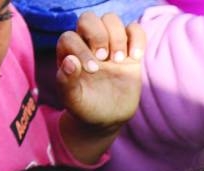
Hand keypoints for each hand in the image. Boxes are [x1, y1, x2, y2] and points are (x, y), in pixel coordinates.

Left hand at [56, 12, 144, 131]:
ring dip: (116, 37)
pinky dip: (137, 38)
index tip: (93, 70)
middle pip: (89, 19)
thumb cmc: (86, 108)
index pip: (70, 37)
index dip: (80, 49)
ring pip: (110, 19)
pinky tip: (135, 58)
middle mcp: (87, 44)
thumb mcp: (73, 101)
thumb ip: (65, 83)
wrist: (108, 118)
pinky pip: (134, 29)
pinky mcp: (129, 50)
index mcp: (70, 54)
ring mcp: (109, 45)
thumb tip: (70, 61)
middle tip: (104, 58)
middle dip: (98, 35)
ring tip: (119, 60)